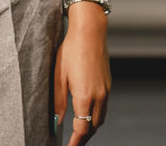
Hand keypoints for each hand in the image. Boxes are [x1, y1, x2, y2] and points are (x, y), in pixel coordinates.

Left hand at [54, 4, 110, 144]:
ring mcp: (106, 90)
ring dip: (91, 128)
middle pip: (93, 127)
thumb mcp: (59, 76)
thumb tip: (57, 121)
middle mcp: (99, 96)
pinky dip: (96, 116)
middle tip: (73, 143)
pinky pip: (104, 108)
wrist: (90, 32)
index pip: (82, 129)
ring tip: (79, 132)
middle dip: (83, 138)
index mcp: (85, 96)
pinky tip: (87, 114)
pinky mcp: (108, 84)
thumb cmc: (71, 50)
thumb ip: (58, 101)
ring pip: (101, 119)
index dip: (75, 142)